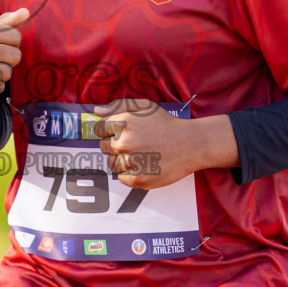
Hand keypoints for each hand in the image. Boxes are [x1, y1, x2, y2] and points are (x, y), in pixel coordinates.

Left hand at [91, 98, 238, 188]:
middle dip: (115, 145)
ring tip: (141, 154)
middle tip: (136, 143)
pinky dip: (130, 174)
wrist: (191, 144)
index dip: (109, 130)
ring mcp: (130, 163)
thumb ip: (118, 106)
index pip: (98, 130)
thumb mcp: (144, 106)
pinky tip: (144, 165)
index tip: (121, 132)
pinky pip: (122, 178)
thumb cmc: (166, 124)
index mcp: (122, 123)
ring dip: (122, 160)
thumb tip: (96, 112)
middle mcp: (123, 143)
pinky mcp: (138, 179)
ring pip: (112, 164)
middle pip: (103, 147)